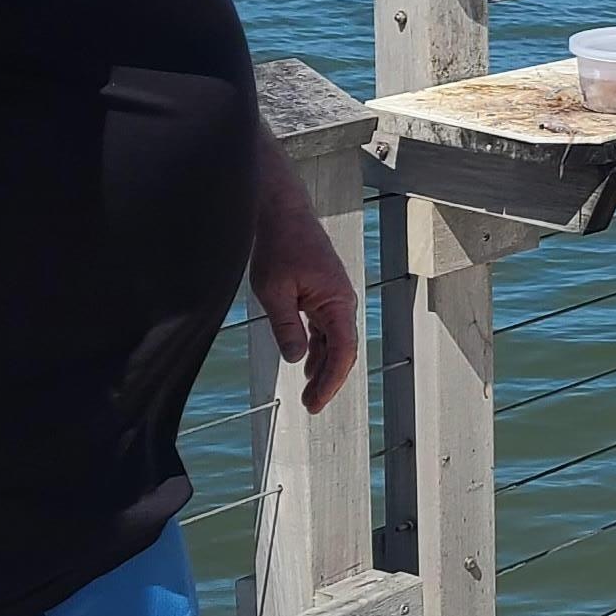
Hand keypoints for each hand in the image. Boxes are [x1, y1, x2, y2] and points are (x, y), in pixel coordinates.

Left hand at [250, 149, 358, 412]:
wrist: (280, 210)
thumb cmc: (278, 244)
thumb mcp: (273, 291)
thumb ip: (286, 327)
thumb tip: (297, 359)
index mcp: (337, 300)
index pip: (342, 351)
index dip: (331, 381)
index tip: (314, 403)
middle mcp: (342, 300)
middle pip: (342, 350)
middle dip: (328, 380)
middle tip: (309, 405)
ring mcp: (334, 296)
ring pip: (334, 340)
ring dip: (323, 366)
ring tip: (307, 392)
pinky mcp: (322, 291)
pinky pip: (325, 327)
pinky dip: (317, 348)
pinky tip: (305, 362)